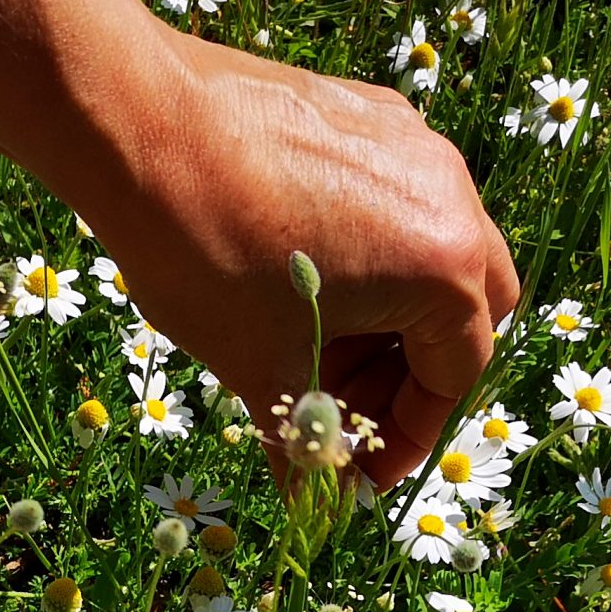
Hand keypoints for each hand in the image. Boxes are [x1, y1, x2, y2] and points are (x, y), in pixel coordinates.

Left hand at [87, 30, 519, 487]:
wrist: (138, 123)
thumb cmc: (205, 253)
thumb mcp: (259, 370)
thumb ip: (307, 442)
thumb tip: (317, 499)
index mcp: (445, 267)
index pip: (455, 375)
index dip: (406, 436)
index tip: (361, 470)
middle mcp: (451, 195)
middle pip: (471, 309)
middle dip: (416, 370)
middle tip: (350, 407)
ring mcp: (415, 144)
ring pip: (437, 248)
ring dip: (393, 312)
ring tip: (318, 345)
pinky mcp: (372, 112)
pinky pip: (398, 197)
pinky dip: (371, 251)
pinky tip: (302, 276)